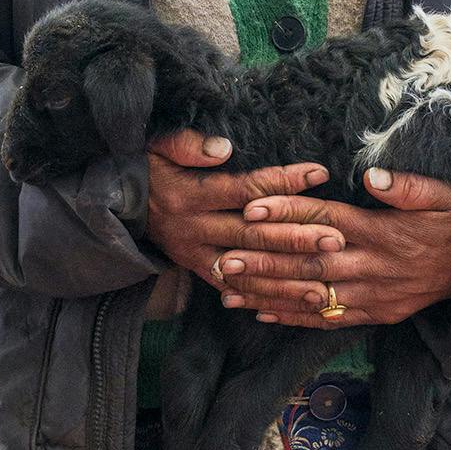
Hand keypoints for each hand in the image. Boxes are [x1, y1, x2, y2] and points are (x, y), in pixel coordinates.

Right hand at [143, 132, 330, 295]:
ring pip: (248, 269)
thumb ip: (187, 144)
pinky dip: (263, 298)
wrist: (115, 206)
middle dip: (296, 238)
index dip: (283, 181)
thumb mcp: (157, 146)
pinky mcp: (197, 270)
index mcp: (190, 194)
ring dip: (286, 279)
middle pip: (253, 234)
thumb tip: (223, 147)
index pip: (245, 188)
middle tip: (335, 238)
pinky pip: (235, 288)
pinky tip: (292, 305)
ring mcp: (196, 254)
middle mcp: (195, 228)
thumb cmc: (147, 169)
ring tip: (324, 284)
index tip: (319, 174)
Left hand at [218, 168, 450, 326]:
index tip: (251, 207)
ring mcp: (373, 294)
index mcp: (383, 232)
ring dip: (268, 292)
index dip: (287, 213)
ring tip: (228, 290)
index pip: (325, 219)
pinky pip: (329, 319)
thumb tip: (372, 176)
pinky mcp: (375, 314)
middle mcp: (373, 266)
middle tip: (224, 258)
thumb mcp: (440, 195)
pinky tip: (262, 313)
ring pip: (312, 295)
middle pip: (309, 261)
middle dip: (264, 260)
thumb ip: (406, 186)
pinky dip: (294, 318)